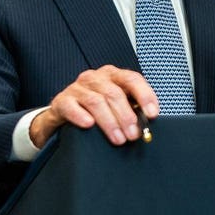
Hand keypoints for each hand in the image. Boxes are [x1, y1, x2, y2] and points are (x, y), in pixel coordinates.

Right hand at [28, 65, 158, 148]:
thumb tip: (148, 124)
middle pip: (114, 93)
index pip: (132, 79)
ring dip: (110, 122)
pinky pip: (71, 106)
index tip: (152, 114)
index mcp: (112, 76)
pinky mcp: (61, 100)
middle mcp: (94, 78)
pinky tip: (89, 125)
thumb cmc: (96, 112)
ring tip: (118, 139)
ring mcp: (76, 88)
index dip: (144, 96)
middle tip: (133, 135)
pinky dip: (81, 116)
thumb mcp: (116, 107)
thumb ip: (132, 110)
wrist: (65, 116)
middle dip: (126, 116)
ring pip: (96, 101)